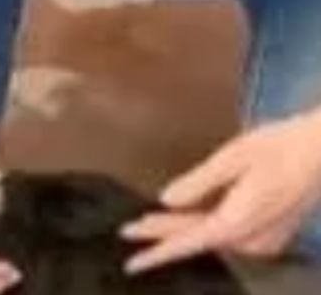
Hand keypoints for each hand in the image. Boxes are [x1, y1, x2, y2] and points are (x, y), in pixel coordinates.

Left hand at [123, 111, 320, 272]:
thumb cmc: (279, 147)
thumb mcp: (231, 158)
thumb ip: (197, 183)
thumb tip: (166, 201)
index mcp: (238, 222)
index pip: (188, 242)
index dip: (156, 251)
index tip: (132, 262)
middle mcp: (252, 238)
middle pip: (197, 238)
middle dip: (162, 234)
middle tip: (129, 230)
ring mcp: (264, 239)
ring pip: (212, 236)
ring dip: (182, 229)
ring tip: (148, 223)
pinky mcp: (271, 232)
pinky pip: (229, 233)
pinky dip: (205, 225)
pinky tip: (188, 218)